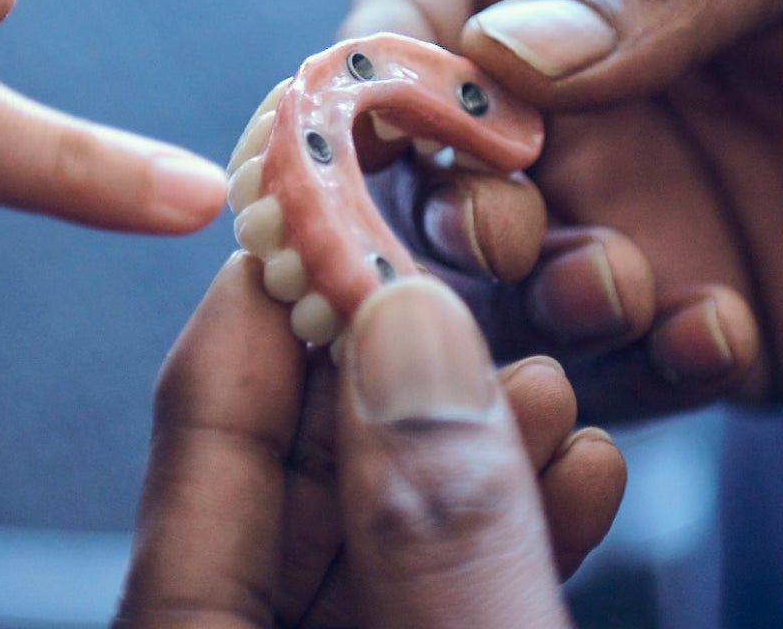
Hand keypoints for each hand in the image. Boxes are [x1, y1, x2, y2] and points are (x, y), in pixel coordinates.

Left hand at [118, 253, 624, 627]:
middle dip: (390, 371)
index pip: (202, 429)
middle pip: (290, 468)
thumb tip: (407, 329)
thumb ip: (433, 533)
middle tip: (457, 288)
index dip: (267, 293)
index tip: (335, 194)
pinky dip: (502, 539)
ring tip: (550, 390)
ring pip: (376, 529)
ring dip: (468, 452)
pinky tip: (580, 475)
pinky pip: (433, 593)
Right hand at [343, 0, 782, 416]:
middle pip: (438, 154)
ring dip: (536, 293)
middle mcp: (589, 94)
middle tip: (495, 222)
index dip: (385, 50)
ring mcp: (637, 207)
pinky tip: (720, 331)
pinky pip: (618, 368)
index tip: (383, 112)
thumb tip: (495, 55)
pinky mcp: (697, 315)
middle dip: (443, 199)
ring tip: (627, 280)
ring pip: (504, 278)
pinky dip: (641, 366)